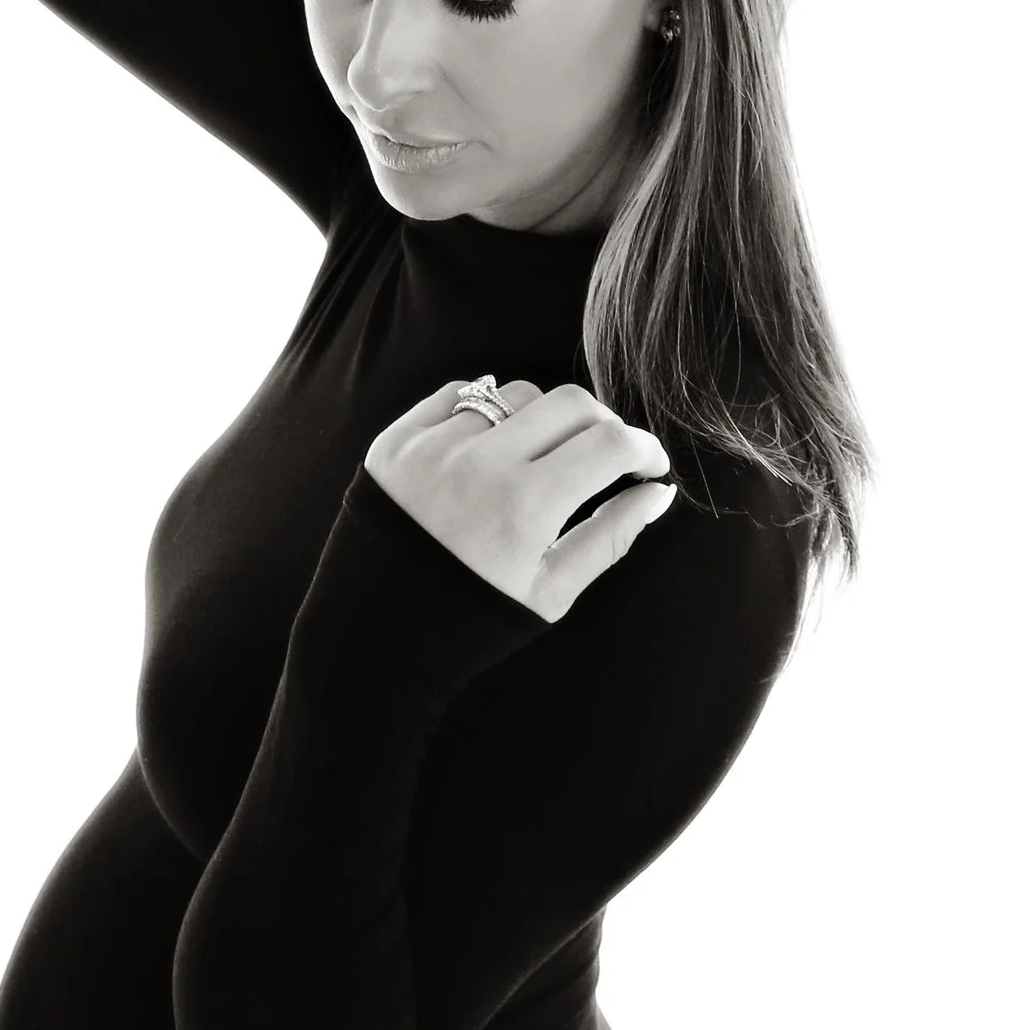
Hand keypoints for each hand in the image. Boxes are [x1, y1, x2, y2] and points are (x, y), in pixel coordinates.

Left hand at [363, 377, 678, 625]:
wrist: (370, 636)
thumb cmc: (469, 621)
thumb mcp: (549, 592)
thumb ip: (609, 536)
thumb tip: (659, 492)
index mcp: (523, 508)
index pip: (609, 443)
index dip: (644, 447)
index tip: (648, 463)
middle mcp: (478, 465)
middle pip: (570, 403)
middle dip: (602, 426)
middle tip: (603, 458)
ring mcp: (431, 446)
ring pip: (515, 394)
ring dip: (543, 420)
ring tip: (539, 461)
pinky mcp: (395, 439)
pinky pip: (460, 394)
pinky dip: (487, 412)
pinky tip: (492, 448)